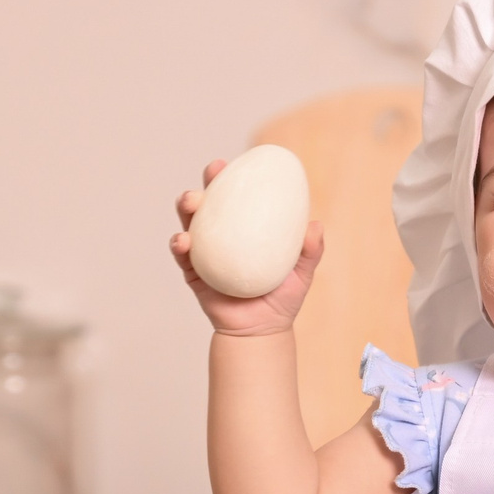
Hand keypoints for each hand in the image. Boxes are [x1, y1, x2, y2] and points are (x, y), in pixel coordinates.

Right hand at [168, 159, 324, 337]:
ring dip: (186, 206)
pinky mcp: (192, 272)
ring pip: (190, 222)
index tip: (240, 160)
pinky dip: (179, 244)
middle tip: (213, 172)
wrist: (261, 333)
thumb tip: (315, 226)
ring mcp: (205, 252)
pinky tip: (183, 239)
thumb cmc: (282, 299)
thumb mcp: (302, 273)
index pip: (239, 197)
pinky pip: (182, 255)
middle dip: (208, 182)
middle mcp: (222, 236)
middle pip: (210, 202)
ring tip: (191, 201)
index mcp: (246, 229)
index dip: (236, 177)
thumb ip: (309, 251)